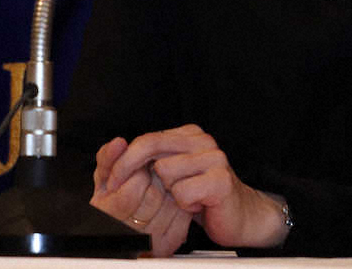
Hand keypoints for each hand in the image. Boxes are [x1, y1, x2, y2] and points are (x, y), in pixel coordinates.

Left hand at [104, 124, 288, 248]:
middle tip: (132, 191)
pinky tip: (198, 205)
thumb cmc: (203, 197)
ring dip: (170, 193)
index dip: (125, 160)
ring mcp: (214, 157)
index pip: (148, 138)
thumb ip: (149, 160)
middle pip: (152, 148)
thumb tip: (115, 148)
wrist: (240, 217)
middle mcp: (203, 141)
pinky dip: (185, 205)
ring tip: (185, 197)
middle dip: (133, 172)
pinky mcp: (220, 179)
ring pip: (166, 172)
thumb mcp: (172, 174)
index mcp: (190, 135)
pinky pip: (183, 192)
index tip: (111, 180)